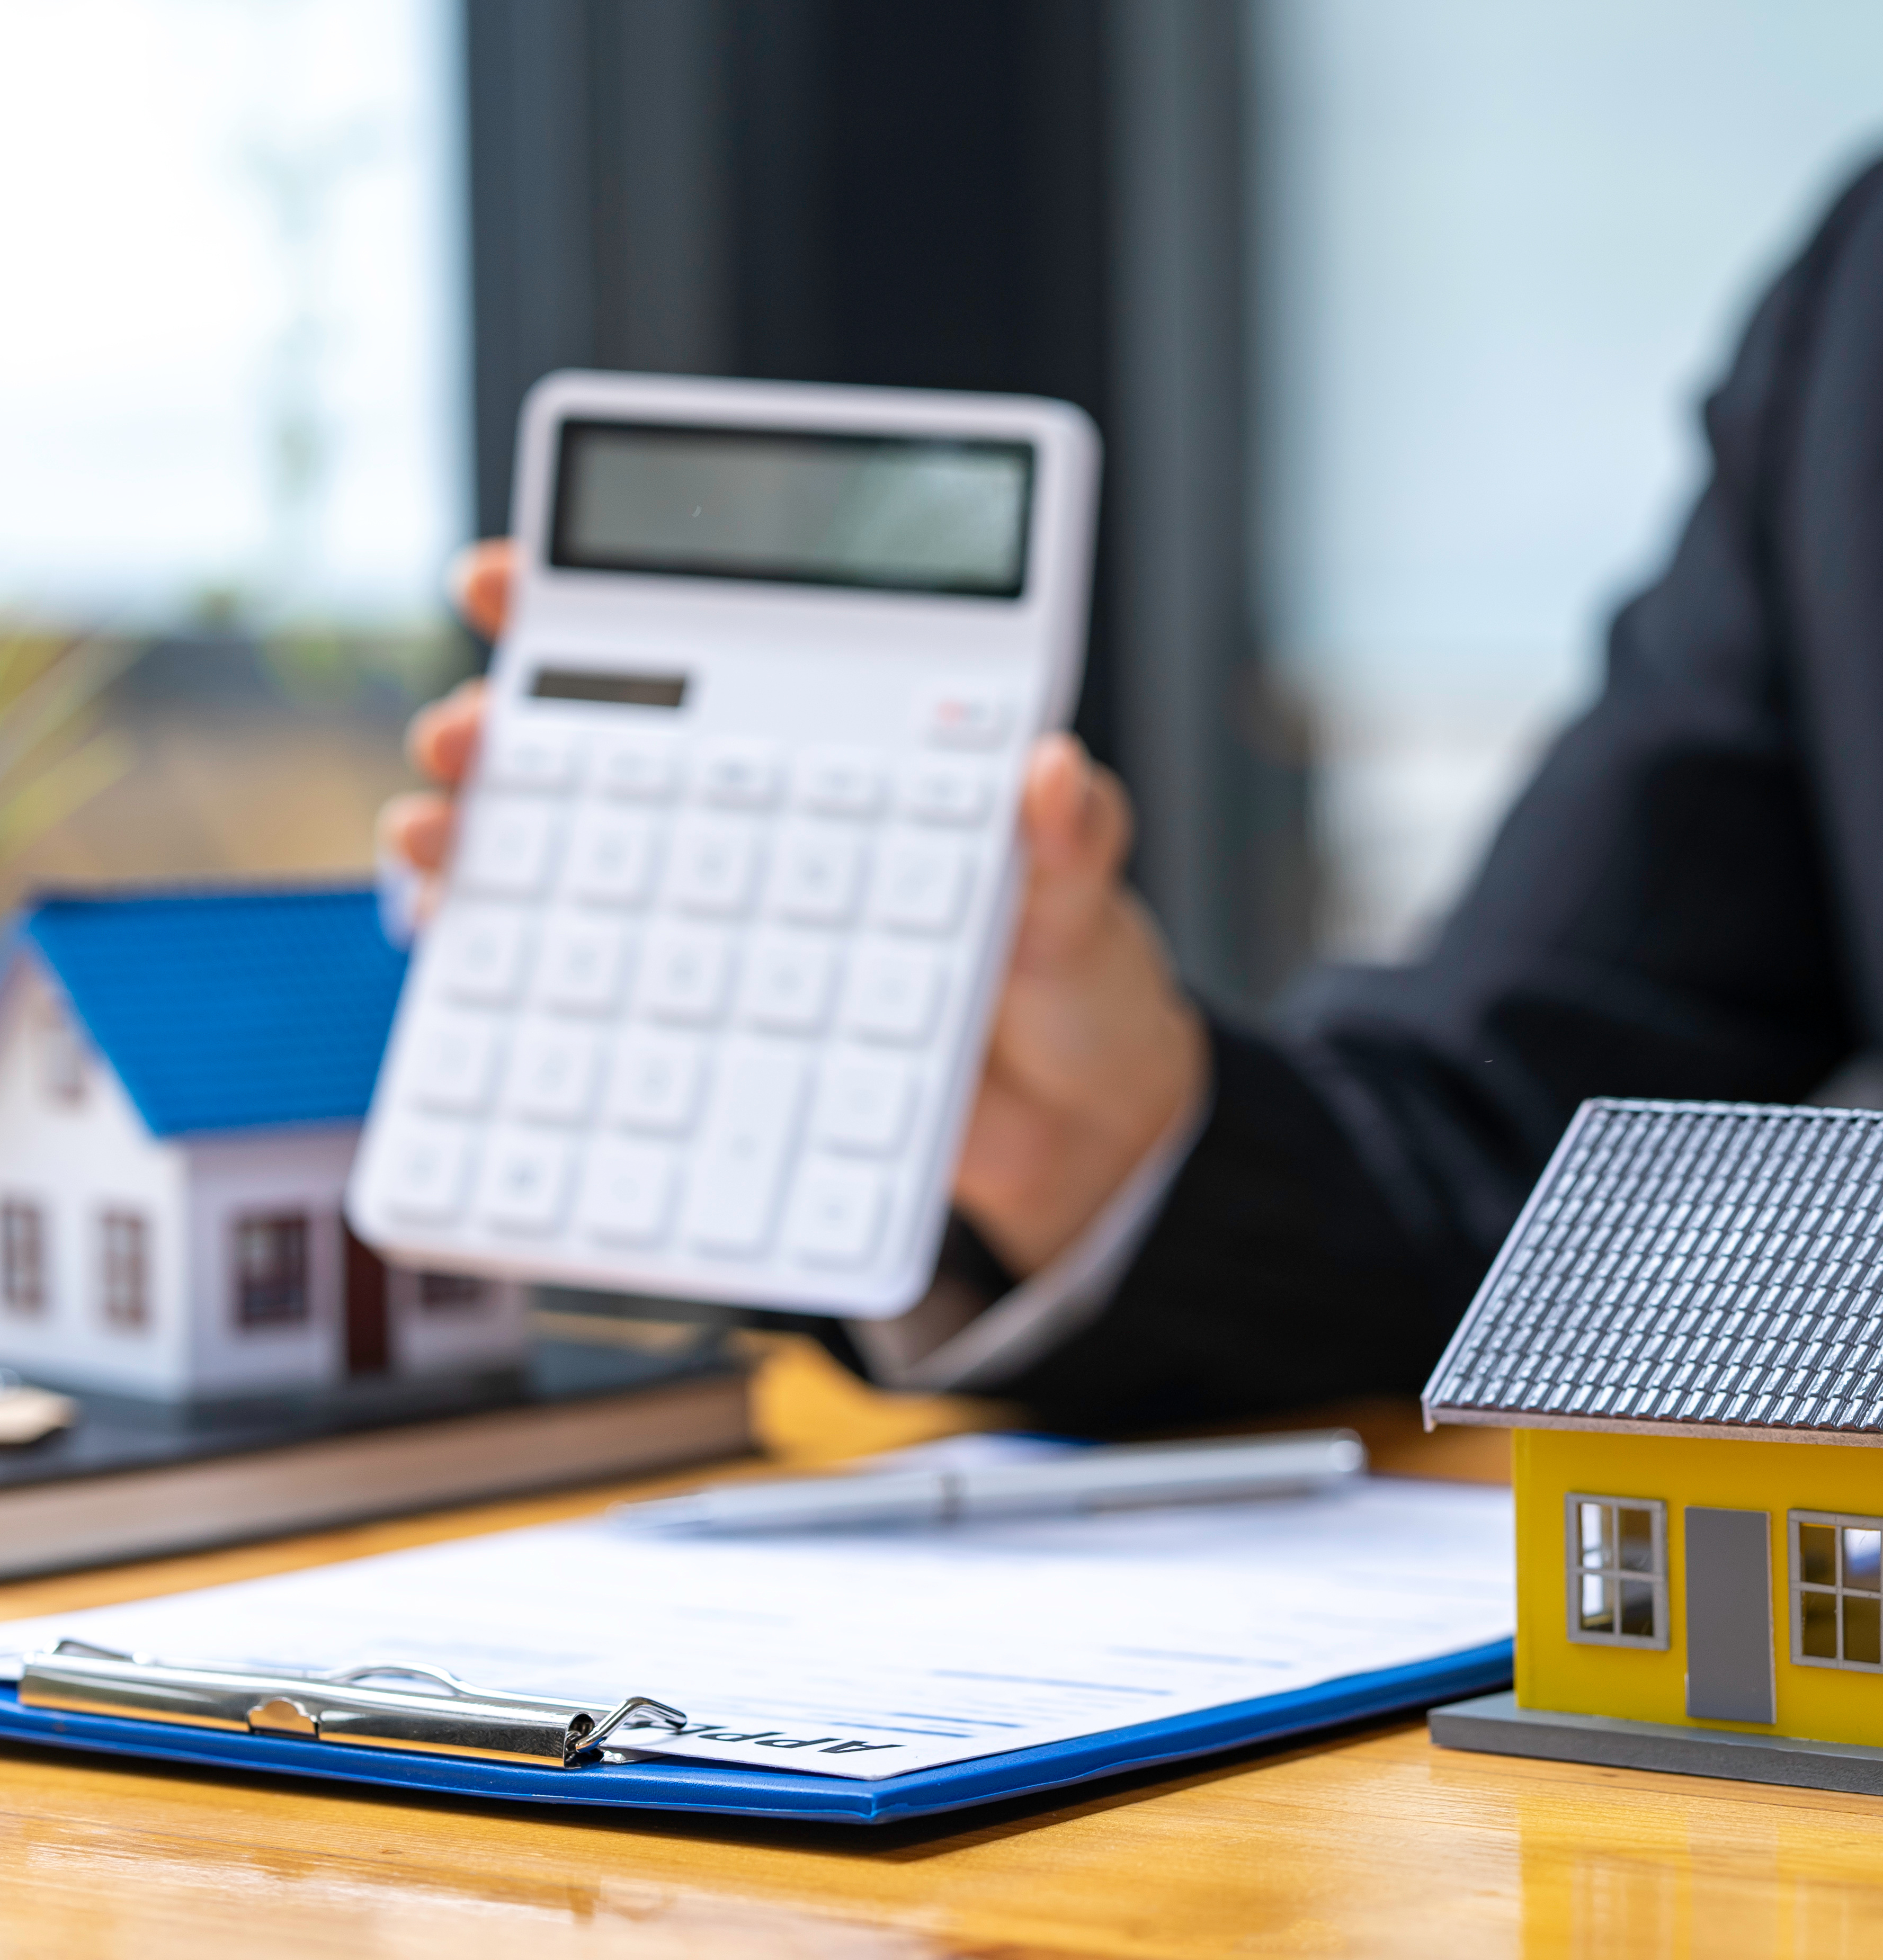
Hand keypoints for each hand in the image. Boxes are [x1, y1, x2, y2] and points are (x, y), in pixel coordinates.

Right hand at [380, 542, 1208, 1274]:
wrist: (1078, 1127)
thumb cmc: (1075, 978)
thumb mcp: (1084, 896)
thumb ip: (1072, 835)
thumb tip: (1054, 775)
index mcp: (837, 753)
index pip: (702, 647)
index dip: (589, 598)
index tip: (507, 577)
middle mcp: (756, 823)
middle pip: (589, 744)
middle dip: (492, 718)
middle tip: (460, 730)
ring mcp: (720, 923)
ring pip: (560, 856)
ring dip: (477, 835)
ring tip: (438, 837)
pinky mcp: (708, 1022)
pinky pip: (587, 981)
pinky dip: (508, 964)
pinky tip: (462, 954)